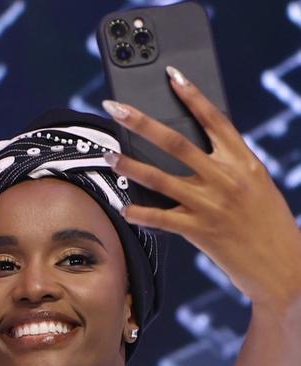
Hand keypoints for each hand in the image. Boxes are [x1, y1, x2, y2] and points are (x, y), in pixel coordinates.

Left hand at [102, 68, 300, 312]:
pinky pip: (163, 219)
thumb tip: (192, 156)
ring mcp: (211, 204)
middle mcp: (226, 178)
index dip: (192, 95)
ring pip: (162, 179)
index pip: (214, 119)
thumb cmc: (267, 224)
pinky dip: (141, 213)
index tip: (171, 76)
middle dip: (142, 123)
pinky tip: (124, 208)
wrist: (281, 265)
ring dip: (131, 166)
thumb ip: (228, 168)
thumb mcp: (255, 185)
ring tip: (109, 156)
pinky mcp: (200, 231)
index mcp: (243, 160)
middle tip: (115, 108)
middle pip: (176, 143)